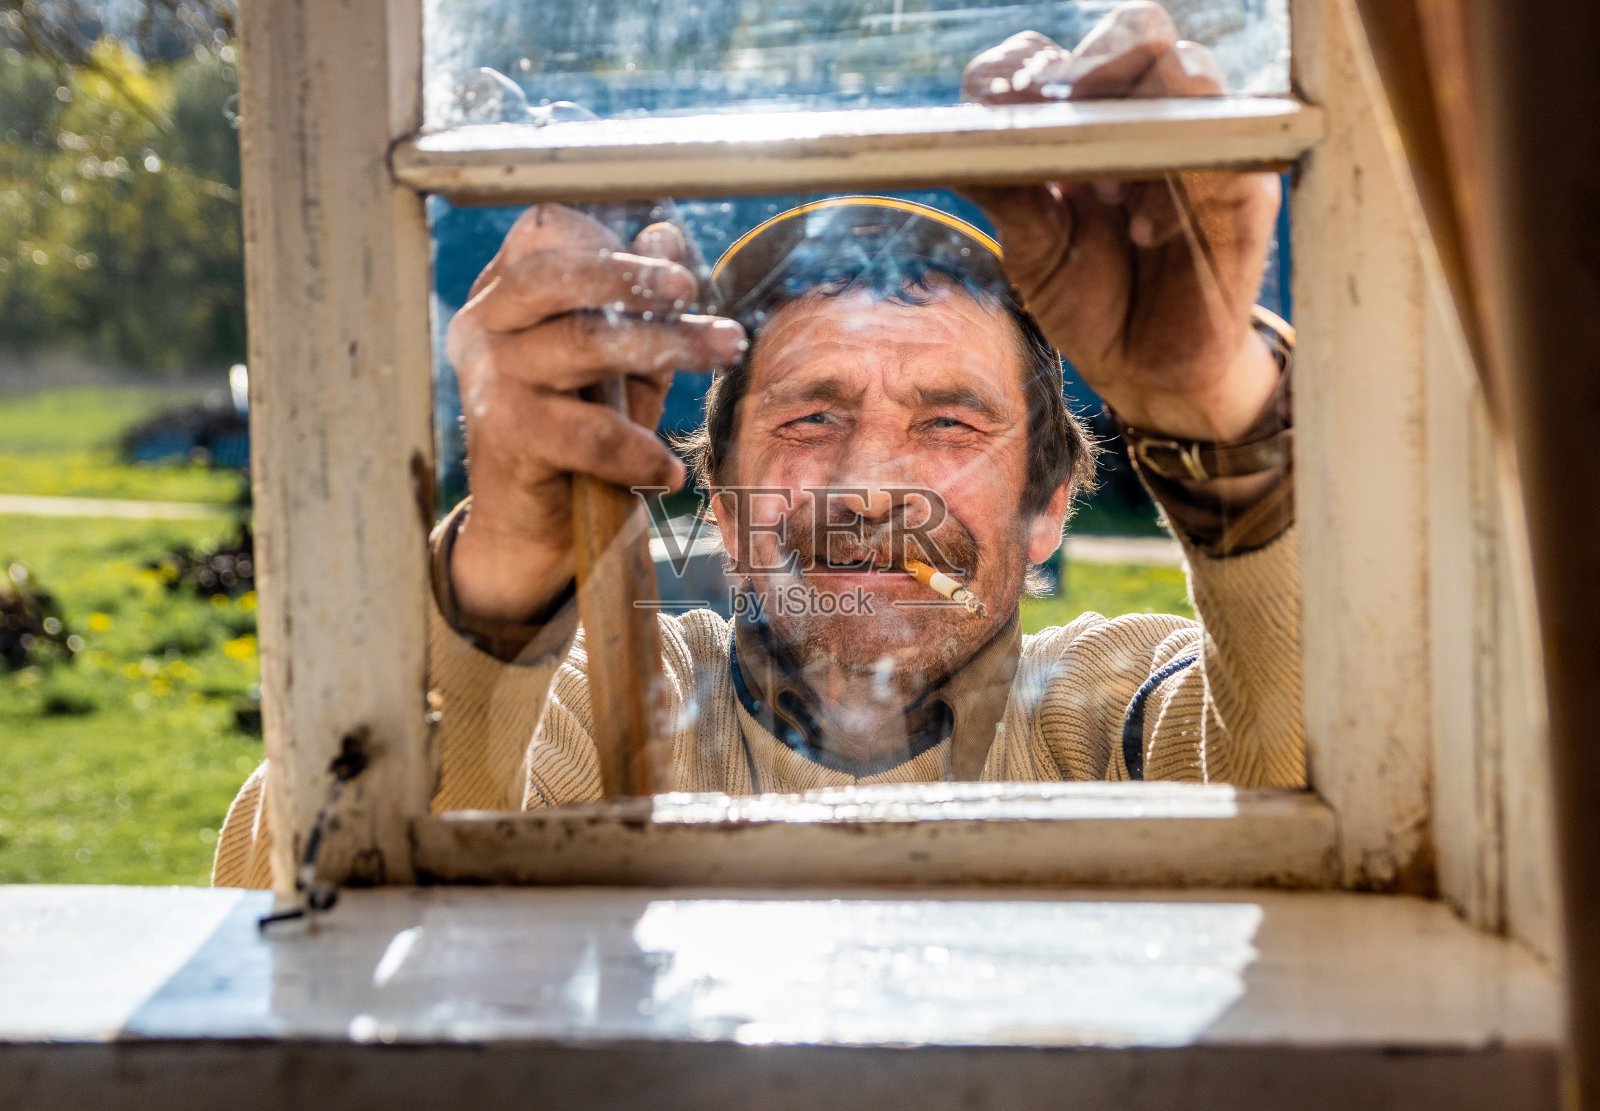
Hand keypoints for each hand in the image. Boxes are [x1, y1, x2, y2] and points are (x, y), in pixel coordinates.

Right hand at [445, 204, 746, 621]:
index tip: (668, 260)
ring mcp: (490, 381)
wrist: (532, 525)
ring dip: (666, 344)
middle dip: (630, 275)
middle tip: (692, 288)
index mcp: (506, 294)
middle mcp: (485, 327)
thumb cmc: (578, 427)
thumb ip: (638, 303)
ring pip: (582, 343)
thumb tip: (664, 234)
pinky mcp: (509, 438)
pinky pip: (589, 433)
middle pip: (552, 276)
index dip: (604, 238)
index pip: (541, 234)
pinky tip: (668, 471)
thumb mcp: (615, 359)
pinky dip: (639, 451)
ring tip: (724, 349)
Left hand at [961, 1, 1282, 441]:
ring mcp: (1196, 141)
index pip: (1046, 56)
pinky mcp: (1244, 182)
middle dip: (1092, 65)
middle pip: (1132, 29)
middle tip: (1064, 120)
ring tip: (1106, 194)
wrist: (1148, 371)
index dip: (1019, 67)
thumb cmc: (1089, 301)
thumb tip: (963, 139)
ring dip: (1140, 114)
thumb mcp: (1033, 253)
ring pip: (1185, 68)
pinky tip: (1144, 232)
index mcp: (1077, 122)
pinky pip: (1224, 145)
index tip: (998, 104)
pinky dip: (1179, 180)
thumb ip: (1007, 192)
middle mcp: (1140, 117)